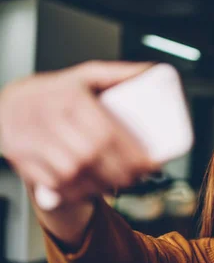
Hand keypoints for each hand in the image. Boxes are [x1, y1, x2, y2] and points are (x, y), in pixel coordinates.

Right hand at [0, 61, 158, 205]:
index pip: (106, 133)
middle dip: (121, 172)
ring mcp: (32, 142)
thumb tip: (150, 71)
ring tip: (120, 182)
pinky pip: (55, 184)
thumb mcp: (85, 76)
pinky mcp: (22, 161)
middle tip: (138, 175)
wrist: (7, 105)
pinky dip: (78, 191)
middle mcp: (48, 119)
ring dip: (102, 184)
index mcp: (69, 98)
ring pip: (73, 173)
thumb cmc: (54, 93)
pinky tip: (94, 187)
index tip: (150, 163)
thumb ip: (118, 74)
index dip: (131, 154)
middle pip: (92, 155)